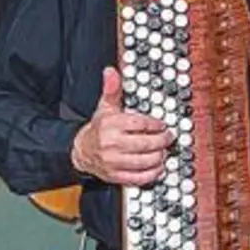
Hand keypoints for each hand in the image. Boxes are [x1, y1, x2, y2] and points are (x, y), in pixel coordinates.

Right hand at [71, 68, 174, 185]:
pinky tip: (158, 166)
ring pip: (145, 161)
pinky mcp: (115, 176)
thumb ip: (112, 90)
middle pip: (146, 143)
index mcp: (111, 125)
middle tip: (168, 137)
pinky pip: (139, 178)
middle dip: (162, 140)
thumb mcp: (105, 107)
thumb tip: (111, 71)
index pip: (139, 124)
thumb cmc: (98, 128)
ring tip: (163, 151)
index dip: (155, 125)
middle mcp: (112, 144)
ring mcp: (114, 162)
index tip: (162, 125)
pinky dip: (152, 173)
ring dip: (159, 156)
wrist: (80, 151)